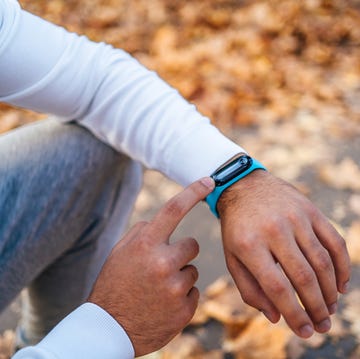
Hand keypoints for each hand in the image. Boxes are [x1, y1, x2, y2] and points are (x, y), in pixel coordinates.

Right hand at [88, 177, 214, 355]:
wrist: (110, 328)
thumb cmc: (115, 283)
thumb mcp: (120, 252)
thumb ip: (143, 232)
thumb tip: (165, 220)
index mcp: (145, 244)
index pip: (173, 209)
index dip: (193, 191)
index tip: (210, 180)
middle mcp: (162, 263)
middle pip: (191, 245)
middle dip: (181, 252)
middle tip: (163, 265)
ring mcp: (175, 288)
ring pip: (192, 271)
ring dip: (180, 276)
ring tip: (157, 289)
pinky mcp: (184, 310)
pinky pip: (193, 292)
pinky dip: (182, 296)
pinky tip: (163, 304)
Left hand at [217, 170, 350, 337]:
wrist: (244, 186)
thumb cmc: (237, 227)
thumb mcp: (232, 257)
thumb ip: (250, 289)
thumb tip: (276, 317)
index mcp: (249, 244)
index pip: (277, 287)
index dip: (294, 314)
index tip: (304, 332)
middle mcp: (273, 230)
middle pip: (303, 277)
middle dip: (317, 308)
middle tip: (322, 326)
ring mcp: (294, 217)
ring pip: (321, 262)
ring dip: (330, 291)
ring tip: (330, 309)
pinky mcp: (310, 210)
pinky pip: (334, 241)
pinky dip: (342, 266)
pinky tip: (342, 285)